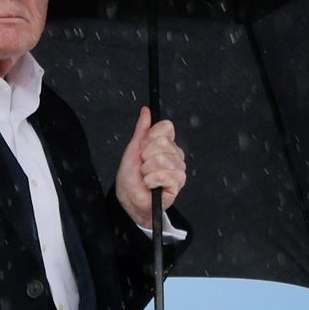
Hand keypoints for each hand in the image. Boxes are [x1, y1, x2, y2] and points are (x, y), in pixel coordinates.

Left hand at [116, 107, 186, 229]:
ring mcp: (178, 168)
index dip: (150, 136)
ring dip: (147, 170)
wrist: (129, 198)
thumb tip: (146, 110)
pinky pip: (165, 175)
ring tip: (146, 176)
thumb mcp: (132, 149)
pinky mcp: (178, 183)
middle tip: (143, 165)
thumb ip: (141, 129)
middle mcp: (175, 154)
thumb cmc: (131, 177)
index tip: (142, 148)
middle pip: (162, 143)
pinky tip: (151, 185)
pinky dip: (152, 181)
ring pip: (163, 160)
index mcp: (166, 143)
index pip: (166, 127)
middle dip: (146, 156)